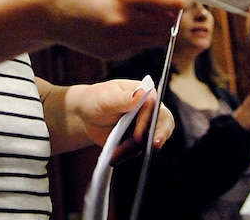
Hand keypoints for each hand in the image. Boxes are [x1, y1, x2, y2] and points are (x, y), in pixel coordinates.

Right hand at [40, 0, 192, 59]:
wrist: (46, 10)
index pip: (175, 0)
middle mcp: (122, 21)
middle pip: (172, 22)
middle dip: (172, 11)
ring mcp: (118, 41)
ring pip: (161, 37)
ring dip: (159, 24)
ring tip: (135, 9)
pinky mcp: (115, 54)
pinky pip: (143, 45)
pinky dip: (141, 35)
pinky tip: (120, 22)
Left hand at [42, 78, 174, 155]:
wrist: (85, 117)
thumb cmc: (96, 100)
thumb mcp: (106, 98)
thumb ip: (124, 98)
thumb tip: (142, 93)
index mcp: (145, 93)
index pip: (155, 106)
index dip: (150, 121)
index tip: (140, 135)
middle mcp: (149, 110)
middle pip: (163, 123)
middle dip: (157, 137)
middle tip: (151, 148)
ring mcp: (145, 126)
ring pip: (149, 141)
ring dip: (132, 149)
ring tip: (114, 155)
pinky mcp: (138, 141)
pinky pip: (138, 150)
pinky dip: (126, 154)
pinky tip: (114, 156)